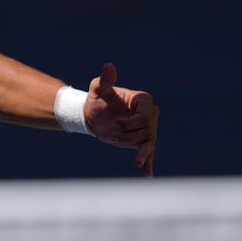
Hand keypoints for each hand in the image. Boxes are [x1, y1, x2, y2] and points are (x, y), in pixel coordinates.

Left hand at [84, 62, 159, 176]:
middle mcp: (149, 114)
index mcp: (142, 100)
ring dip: (140, 151)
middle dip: (131, 136)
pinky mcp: (142, 141)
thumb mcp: (98, 90)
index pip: (146, 115)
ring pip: (148, 143)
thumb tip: (109, 66)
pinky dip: (148, 163)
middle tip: (113, 137)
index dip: (132, 122)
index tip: (117, 122)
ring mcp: (147, 128)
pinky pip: (149, 152)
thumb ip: (104, 80)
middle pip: (148, 130)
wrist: (92, 115)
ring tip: (136, 162)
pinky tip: (147, 174)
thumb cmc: (96, 100)